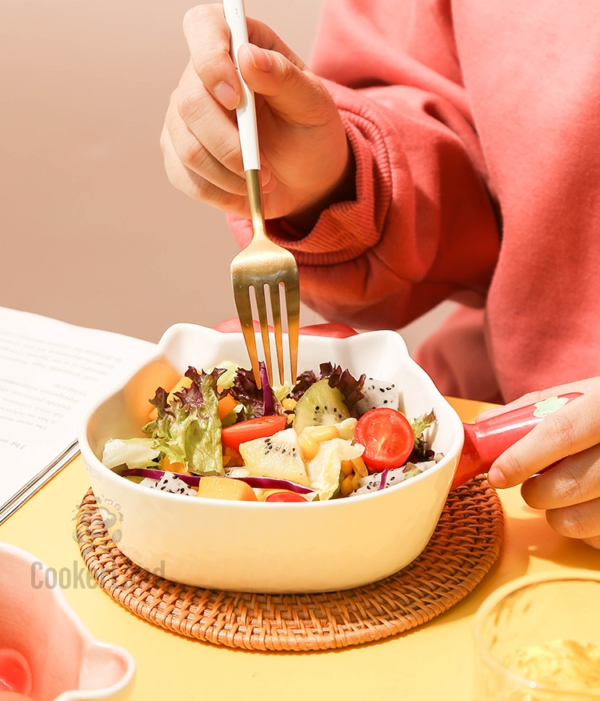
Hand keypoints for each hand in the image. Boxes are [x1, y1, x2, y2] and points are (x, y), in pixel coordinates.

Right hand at [161, 4, 352, 226]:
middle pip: (190, 103)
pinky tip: (245, 191)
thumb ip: (284, 77)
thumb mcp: (313, 103)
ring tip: (264, 182)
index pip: (202, 28)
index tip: (235, 98)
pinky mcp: (179, 156)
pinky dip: (221, 194)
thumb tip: (248, 57)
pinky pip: (187, 179)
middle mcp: (200, 77)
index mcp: (236, 44)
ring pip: (188, 148)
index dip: (210, 60)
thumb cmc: (308, 130)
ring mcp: (184, 118)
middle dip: (229, 145)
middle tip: (264, 170)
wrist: (305, 176)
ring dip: (230, 175)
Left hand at [485, 378, 599, 547]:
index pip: (561, 434)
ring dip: (554, 513)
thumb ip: (534, 409)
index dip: (521, 458)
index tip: (497, 474)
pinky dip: (583, 527)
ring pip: (577, 520)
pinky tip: (588, 505)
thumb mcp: (580, 395)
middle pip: (567, 485)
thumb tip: (486, 425)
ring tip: (561, 493)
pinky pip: (595, 538)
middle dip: (534, 491)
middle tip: (531, 484)